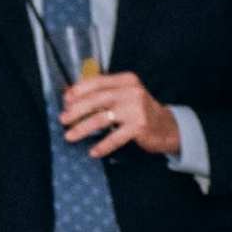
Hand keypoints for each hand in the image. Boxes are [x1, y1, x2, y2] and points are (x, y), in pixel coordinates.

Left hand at [59, 69, 177, 157]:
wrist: (168, 127)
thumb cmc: (140, 112)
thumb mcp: (125, 96)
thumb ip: (103, 93)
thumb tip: (70, 96)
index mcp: (126, 80)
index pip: (97, 82)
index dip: (78, 91)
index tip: (65, 101)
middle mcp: (132, 92)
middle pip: (96, 100)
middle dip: (76, 111)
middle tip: (63, 120)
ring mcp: (136, 109)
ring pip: (101, 118)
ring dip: (82, 128)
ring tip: (70, 136)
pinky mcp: (140, 126)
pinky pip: (115, 137)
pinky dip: (102, 146)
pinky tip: (93, 151)